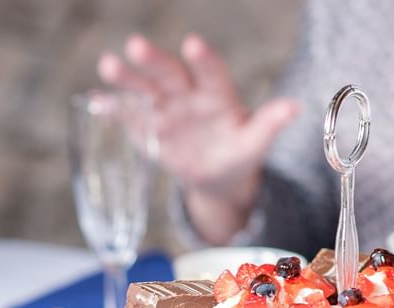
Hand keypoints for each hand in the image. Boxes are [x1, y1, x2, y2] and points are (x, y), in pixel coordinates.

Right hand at [98, 34, 299, 243]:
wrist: (216, 176)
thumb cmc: (239, 153)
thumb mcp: (255, 142)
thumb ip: (270, 123)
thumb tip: (296, 108)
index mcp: (216, 94)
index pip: (210, 72)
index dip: (202, 59)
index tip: (193, 46)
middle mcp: (188, 95)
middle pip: (169, 73)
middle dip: (153, 60)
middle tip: (136, 45)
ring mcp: (165, 110)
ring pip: (144, 89)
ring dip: (127, 77)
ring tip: (109, 65)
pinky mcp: (149, 128)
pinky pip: (130, 116)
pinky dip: (114, 109)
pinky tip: (98, 99)